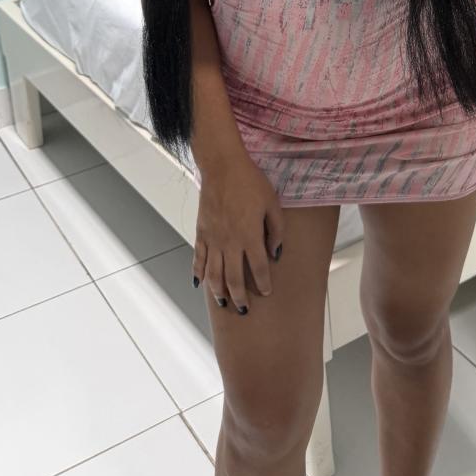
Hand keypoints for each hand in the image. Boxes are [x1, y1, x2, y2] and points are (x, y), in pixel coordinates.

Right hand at [192, 150, 284, 316]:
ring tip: (223, 303)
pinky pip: (199, 257)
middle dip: (239, 296)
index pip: (258, 268)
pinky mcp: (201, 232)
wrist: (223, 167)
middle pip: (233, 278)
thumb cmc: (251, 182)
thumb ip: (276, 230)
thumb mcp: (272, 203)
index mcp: (250, 236)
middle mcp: (230, 242)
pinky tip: (200, 283)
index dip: (263, 283)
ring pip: (214, 273)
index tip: (266, 292)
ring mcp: (213, 238)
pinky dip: (199, 272)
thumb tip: (276, 252)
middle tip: (243, 309)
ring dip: (218, 291)